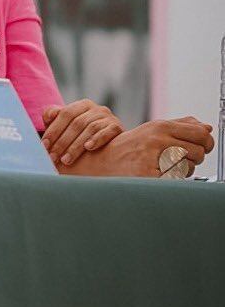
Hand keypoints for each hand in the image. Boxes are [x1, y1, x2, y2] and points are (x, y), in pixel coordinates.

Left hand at [40, 99, 123, 166]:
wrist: (111, 143)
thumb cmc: (81, 133)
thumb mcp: (66, 124)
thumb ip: (53, 117)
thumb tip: (49, 116)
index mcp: (81, 105)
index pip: (65, 114)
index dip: (53, 130)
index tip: (44, 145)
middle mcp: (96, 108)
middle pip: (76, 123)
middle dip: (62, 142)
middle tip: (53, 157)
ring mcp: (108, 117)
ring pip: (90, 129)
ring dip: (76, 146)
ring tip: (66, 160)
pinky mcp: (118, 127)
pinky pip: (107, 132)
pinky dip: (97, 139)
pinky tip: (88, 148)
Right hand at [58, 116, 214, 177]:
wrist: (100, 162)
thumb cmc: (127, 148)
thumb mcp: (151, 130)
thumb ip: (180, 125)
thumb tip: (206, 127)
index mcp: (160, 126)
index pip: (200, 133)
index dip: (206, 142)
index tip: (202, 146)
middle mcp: (157, 139)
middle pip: (199, 151)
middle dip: (194, 158)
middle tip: (179, 159)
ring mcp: (153, 157)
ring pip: (189, 167)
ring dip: (182, 171)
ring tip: (164, 167)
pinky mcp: (150, 175)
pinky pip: (176, 180)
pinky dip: (171, 180)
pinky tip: (158, 176)